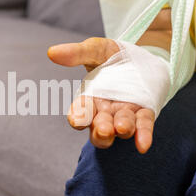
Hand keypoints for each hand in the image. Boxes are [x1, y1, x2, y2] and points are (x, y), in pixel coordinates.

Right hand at [48, 37, 154, 152]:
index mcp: (89, 98)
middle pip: (99, 127)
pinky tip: (143, 145)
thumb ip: (76, 53)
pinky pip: (143, 126)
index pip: (79, 112)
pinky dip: (143, 135)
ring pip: (120, 128)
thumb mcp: (95, 49)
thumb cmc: (113, 55)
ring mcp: (124, 115)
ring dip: (121, 131)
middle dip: (100, 130)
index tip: (76, 121)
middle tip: (103, 129)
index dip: (77, 117)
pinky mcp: (144, 113)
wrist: (143, 55)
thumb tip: (51, 52)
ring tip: (121, 128)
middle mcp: (104, 111)